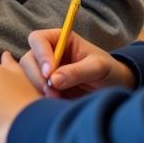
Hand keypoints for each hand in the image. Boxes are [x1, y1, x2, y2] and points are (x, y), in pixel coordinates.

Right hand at [19, 29, 135, 99]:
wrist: (114, 88)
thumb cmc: (108, 70)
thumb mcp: (97, 67)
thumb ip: (77, 71)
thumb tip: (53, 80)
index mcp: (60, 39)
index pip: (38, 39)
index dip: (41, 55)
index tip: (49, 73)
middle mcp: (48, 53)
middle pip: (28, 60)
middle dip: (38, 76)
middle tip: (53, 91)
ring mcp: (45, 71)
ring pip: (28, 77)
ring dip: (39, 88)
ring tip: (57, 98)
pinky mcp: (47, 88)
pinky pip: (34, 91)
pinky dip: (41, 97)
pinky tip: (55, 103)